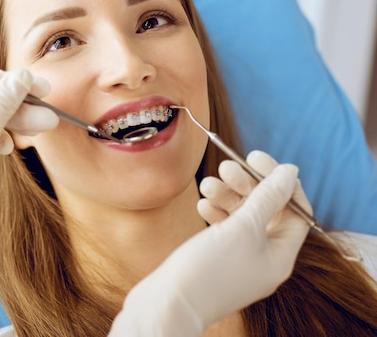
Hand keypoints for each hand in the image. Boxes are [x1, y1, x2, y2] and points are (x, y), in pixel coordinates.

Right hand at [109, 151, 309, 335]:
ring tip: (206, 184)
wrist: (168, 303)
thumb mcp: (243, 227)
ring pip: (241, 217)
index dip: (279, 182)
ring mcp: (240, 259)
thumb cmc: (210, 269)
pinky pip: (224, 229)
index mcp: (281, 256)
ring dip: (226, 196)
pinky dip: (215, 213)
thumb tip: (290, 172)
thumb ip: (267, 196)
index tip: (255, 159)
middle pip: (265, 211)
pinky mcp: (217, 259)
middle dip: (246, 186)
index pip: (294, 210)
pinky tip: (202, 204)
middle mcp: (264, 258)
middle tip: (226, 166)